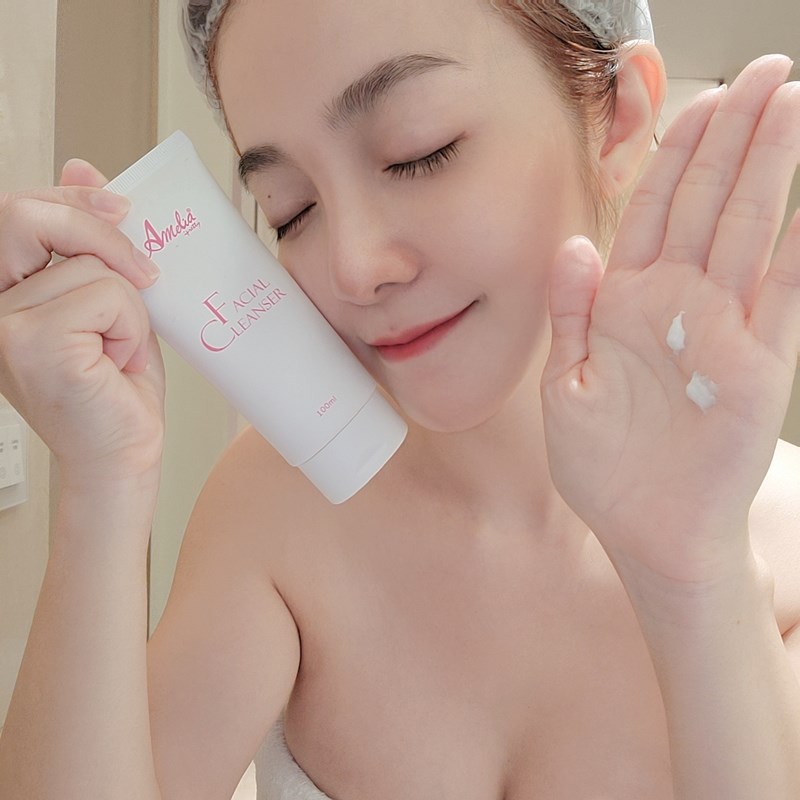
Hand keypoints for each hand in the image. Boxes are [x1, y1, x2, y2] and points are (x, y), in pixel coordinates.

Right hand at [0, 159, 165, 488]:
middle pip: (26, 214)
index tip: (120, 204)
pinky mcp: (31, 342)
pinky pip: (107, 295)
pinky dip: (131, 328)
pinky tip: (117, 363)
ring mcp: (3, 324)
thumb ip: (91, 244)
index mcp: (5, 291)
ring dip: (129, 309)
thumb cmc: (116, 387)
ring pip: (91, 266)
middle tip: (144, 273)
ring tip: (119, 351)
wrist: (123, 455)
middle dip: (98, 229)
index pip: (18, 211)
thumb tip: (82, 163)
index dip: (70, 195)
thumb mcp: (109, 304)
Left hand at [541, 55, 799, 584]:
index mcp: (625, 305)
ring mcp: (721, 329)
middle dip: (731, 138)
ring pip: (746, 232)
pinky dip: (791, 250)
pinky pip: (779, 297)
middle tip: (761, 73)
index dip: (674, 156)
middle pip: (706, 204)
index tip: (695, 100)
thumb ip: (569, 315)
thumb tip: (573, 246)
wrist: (643, 527)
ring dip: (765, 169)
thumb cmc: (602, 464)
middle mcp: (677, 305)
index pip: (653, 212)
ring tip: (786, 105)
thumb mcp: (564, 385)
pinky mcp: (756, 367)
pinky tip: (799, 202)